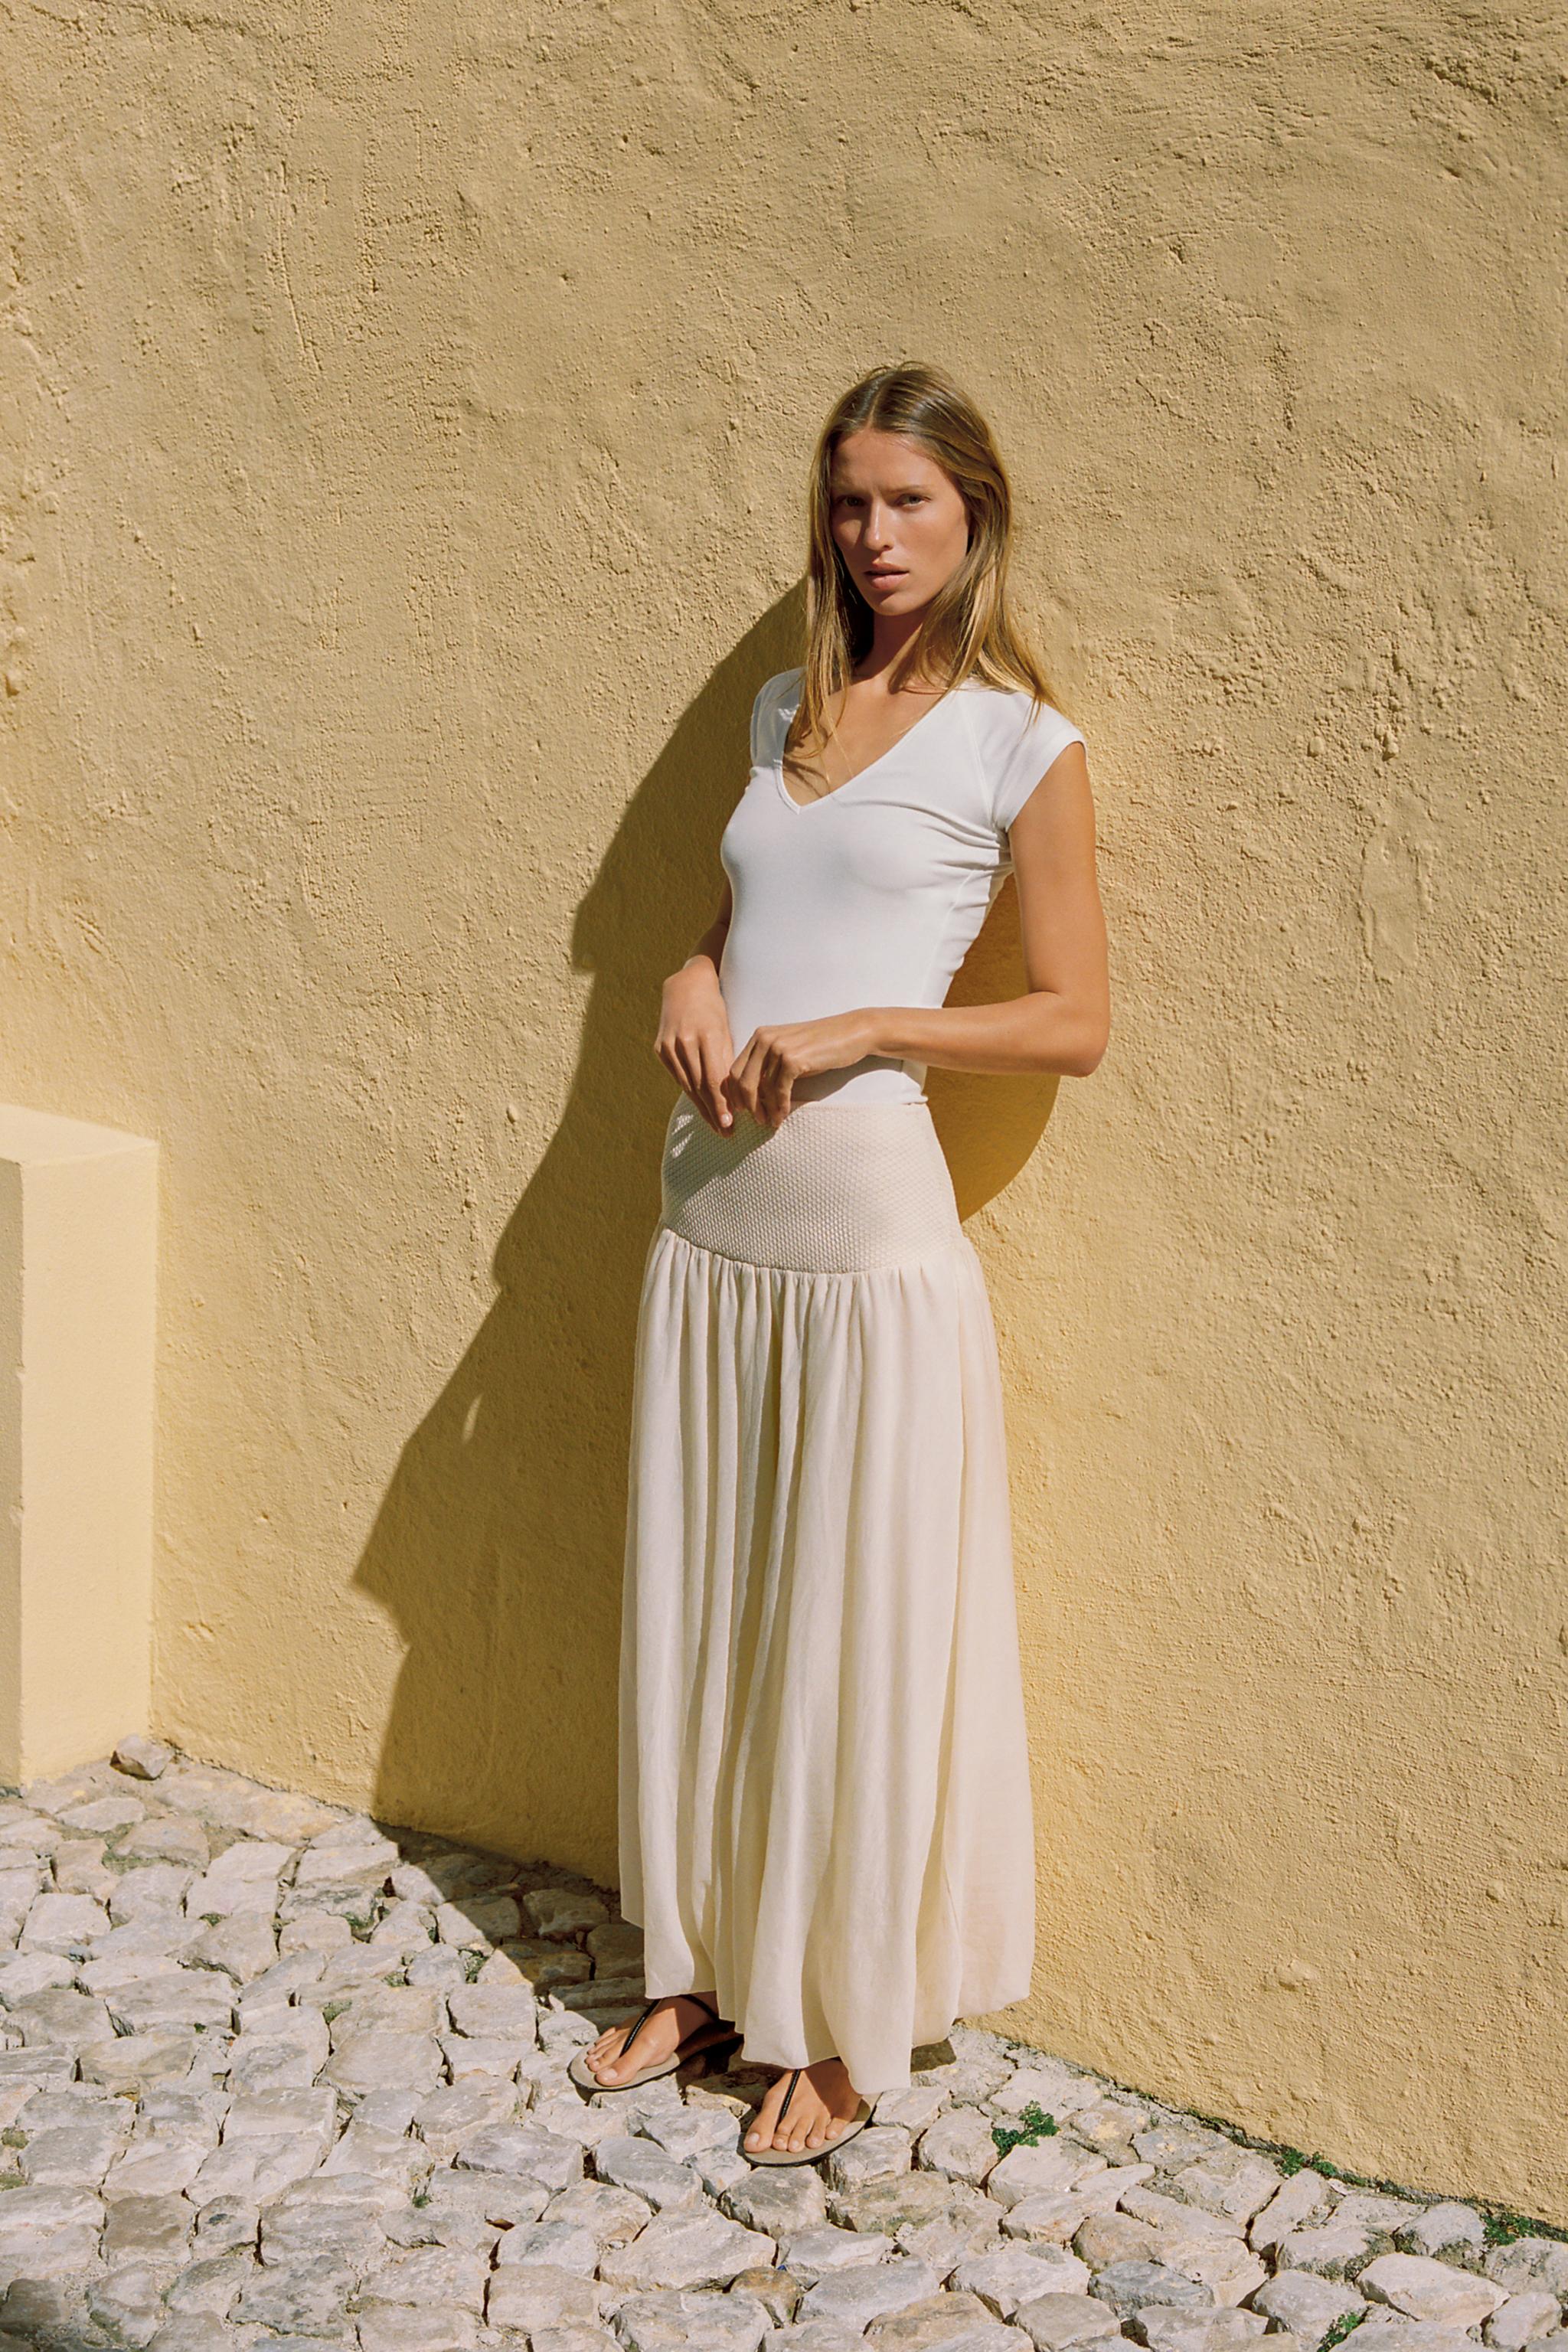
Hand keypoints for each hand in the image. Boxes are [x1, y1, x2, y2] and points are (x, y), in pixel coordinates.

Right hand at [656, 963, 735, 1134]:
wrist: (685, 987)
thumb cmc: (714, 1009)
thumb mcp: (726, 1030)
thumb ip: (727, 1061)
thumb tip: (735, 1095)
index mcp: (705, 1036)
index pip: (714, 1079)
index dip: (721, 1103)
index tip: (730, 1123)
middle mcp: (684, 1042)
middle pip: (699, 1086)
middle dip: (713, 1112)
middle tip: (726, 1132)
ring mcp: (668, 1046)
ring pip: (687, 1085)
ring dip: (702, 1108)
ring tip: (716, 1125)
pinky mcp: (660, 1049)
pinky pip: (678, 1077)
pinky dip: (690, 1092)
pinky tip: (701, 1106)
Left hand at [725, 1010, 883, 1128]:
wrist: (852, 1033)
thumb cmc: (821, 1046)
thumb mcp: (789, 1053)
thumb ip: (769, 1067)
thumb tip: (753, 1098)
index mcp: (760, 1036)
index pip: (735, 1069)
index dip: (735, 1094)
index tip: (742, 1111)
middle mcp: (764, 1039)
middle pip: (742, 1080)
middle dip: (747, 1105)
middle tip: (757, 1121)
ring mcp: (778, 1048)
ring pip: (760, 1087)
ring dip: (765, 1109)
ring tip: (772, 1122)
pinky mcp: (793, 1059)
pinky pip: (779, 1090)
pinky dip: (780, 1106)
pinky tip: (783, 1115)